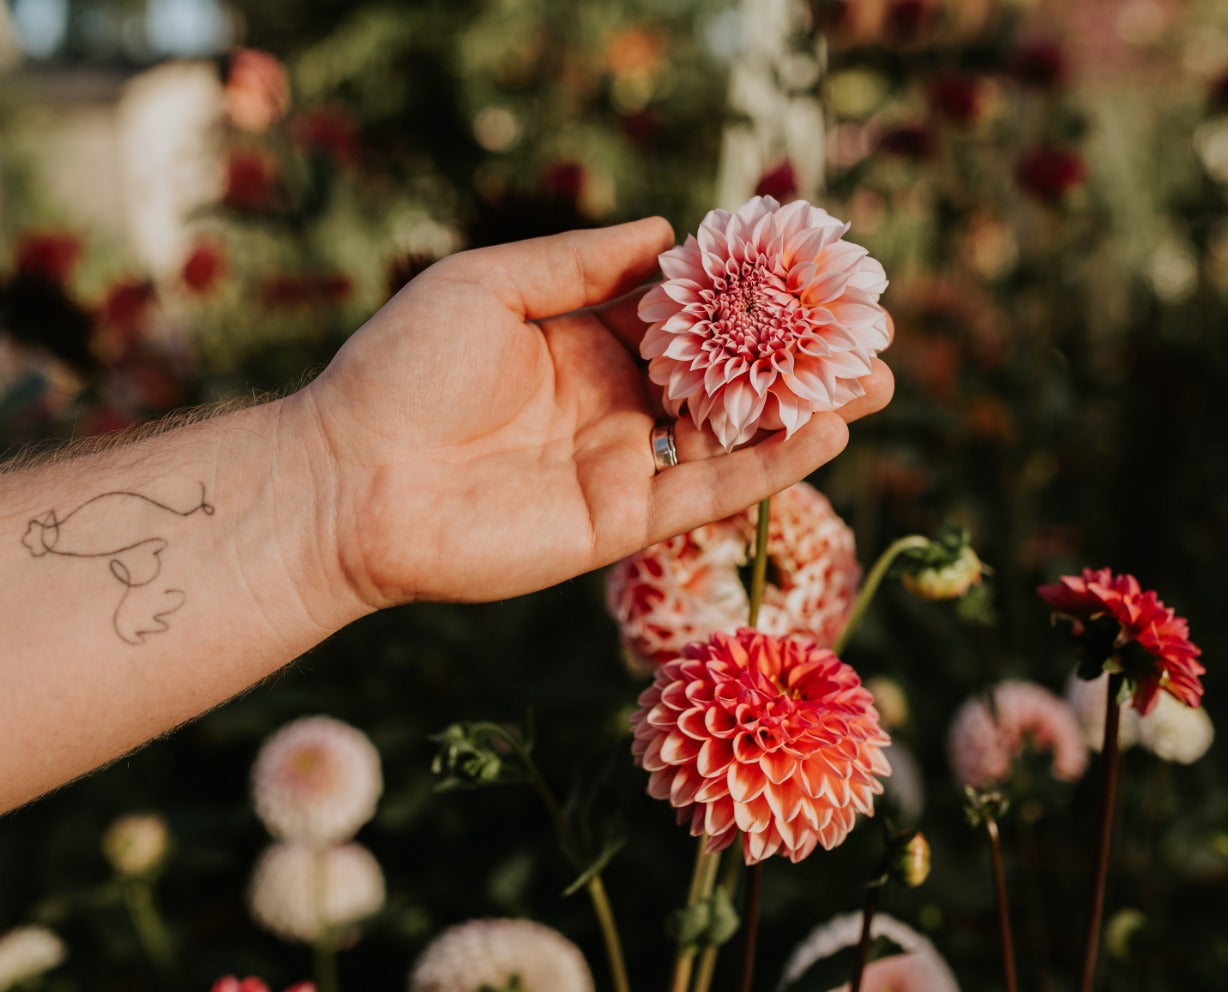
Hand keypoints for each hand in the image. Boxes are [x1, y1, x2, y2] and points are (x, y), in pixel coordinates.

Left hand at [299, 217, 893, 607]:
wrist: (351, 481)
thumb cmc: (402, 368)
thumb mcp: (489, 285)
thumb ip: (580, 262)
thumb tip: (666, 231)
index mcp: (579, 340)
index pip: (681, 312)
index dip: (742, 291)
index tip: (805, 265)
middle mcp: (611, 402)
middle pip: (721, 375)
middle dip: (791, 355)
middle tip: (866, 332)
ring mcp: (620, 464)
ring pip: (731, 435)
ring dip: (803, 411)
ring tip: (876, 382)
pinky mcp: (621, 522)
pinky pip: (710, 493)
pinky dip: (770, 466)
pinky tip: (828, 432)